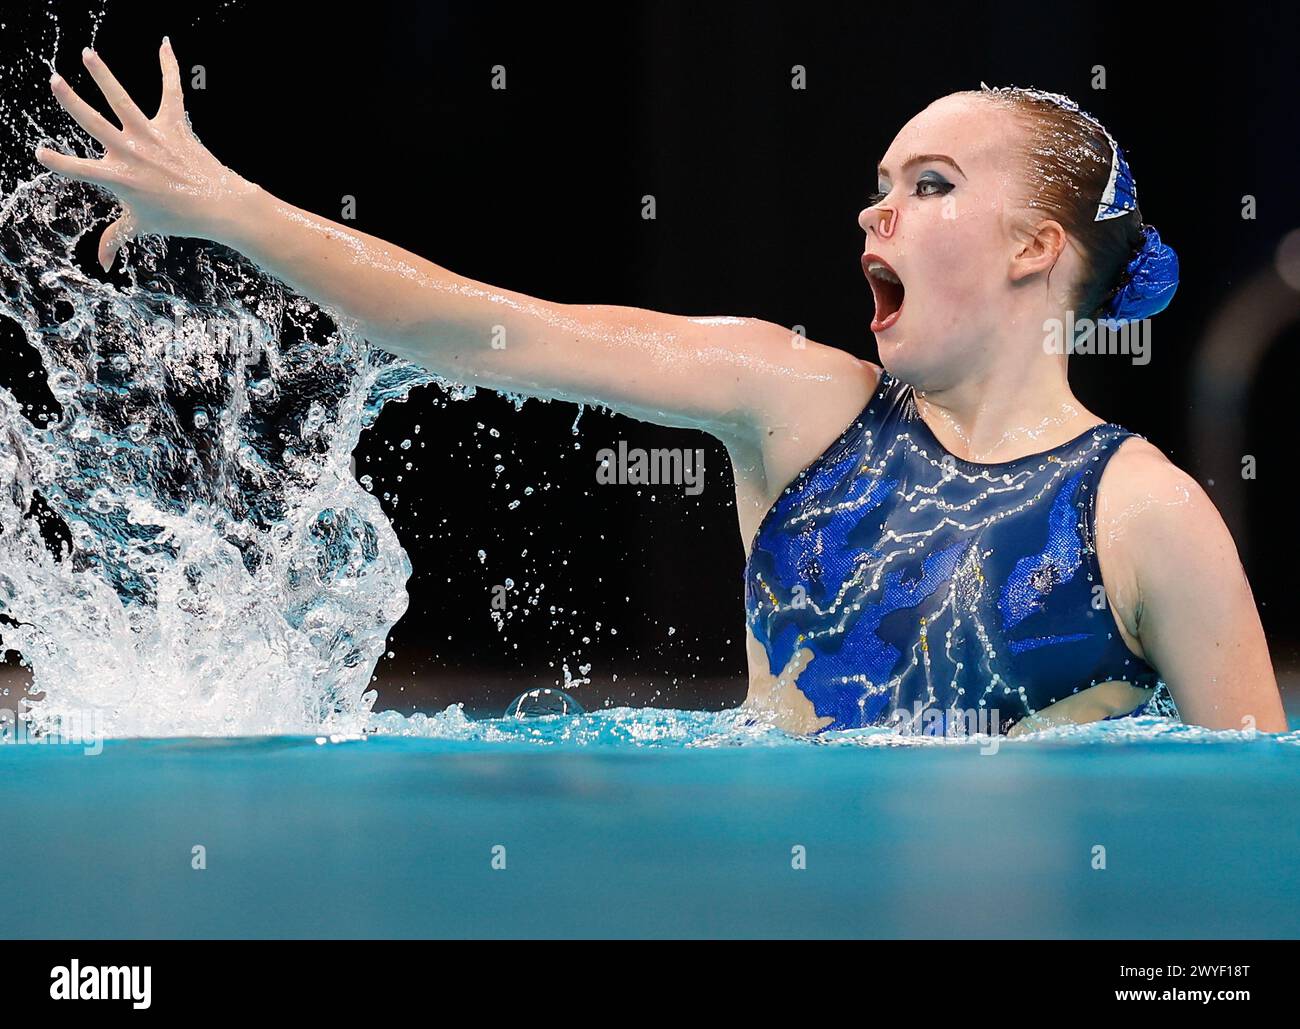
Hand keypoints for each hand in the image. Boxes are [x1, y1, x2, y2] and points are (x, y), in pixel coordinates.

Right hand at [35, 38, 257, 270]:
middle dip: (71, 101)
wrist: (220, 208)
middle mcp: (130, 152)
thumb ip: (115, 239)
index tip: (41, 153)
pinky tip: (165, 44)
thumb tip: (102, 264)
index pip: (76, 169)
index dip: (56, 162)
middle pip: (93, 122)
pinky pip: (171, 90)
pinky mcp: (174, 124)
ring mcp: (152, 136)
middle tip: (55, 81)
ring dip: (104, 74)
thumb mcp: (141, 227)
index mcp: (117, 177)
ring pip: (122, 98)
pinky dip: (169, 67)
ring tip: (88, 55)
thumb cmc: (178, 219)